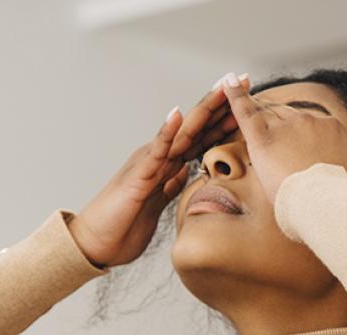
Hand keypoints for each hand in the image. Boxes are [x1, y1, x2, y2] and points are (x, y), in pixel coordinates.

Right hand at [67, 75, 250, 269]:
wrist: (96, 243)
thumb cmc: (123, 226)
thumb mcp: (157, 205)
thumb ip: (170, 186)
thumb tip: (186, 174)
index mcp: (167, 166)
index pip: (200, 138)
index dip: (224, 120)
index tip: (249, 102)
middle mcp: (159, 158)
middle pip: (195, 126)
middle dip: (220, 104)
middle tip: (244, 79)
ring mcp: (148, 164)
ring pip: (181, 132)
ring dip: (202, 110)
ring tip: (221, 88)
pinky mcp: (138, 176)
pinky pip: (155, 152)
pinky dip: (166, 133)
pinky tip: (177, 115)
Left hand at [217, 73, 346, 204]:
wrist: (333, 211)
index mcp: (333, 129)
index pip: (309, 127)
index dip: (298, 142)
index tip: (293, 159)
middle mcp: (312, 121)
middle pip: (287, 122)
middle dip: (276, 137)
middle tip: (264, 157)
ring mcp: (288, 128)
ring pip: (267, 119)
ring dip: (254, 125)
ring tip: (251, 143)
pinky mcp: (265, 140)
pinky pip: (245, 112)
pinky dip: (234, 97)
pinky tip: (225, 84)